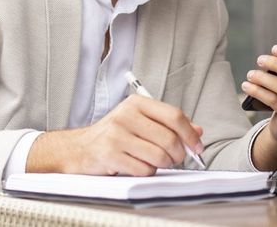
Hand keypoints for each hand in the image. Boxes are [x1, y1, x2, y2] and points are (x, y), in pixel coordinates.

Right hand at [26, 94, 203, 175]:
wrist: (79, 148)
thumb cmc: (112, 135)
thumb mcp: (139, 122)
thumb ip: (167, 124)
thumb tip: (197, 130)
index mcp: (136, 103)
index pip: (174, 116)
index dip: (190, 134)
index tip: (197, 146)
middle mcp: (126, 115)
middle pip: (169, 138)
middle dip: (178, 154)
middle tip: (175, 158)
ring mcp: (117, 134)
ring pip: (159, 156)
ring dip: (162, 164)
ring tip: (152, 160)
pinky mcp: (110, 154)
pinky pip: (144, 169)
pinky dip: (146, 172)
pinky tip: (136, 165)